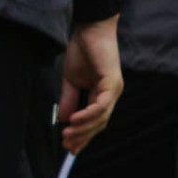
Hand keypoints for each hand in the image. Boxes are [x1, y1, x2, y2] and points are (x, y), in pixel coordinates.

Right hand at [60, 16, 123, 152]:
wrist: (88, 29)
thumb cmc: (81, 51)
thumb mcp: (70, 80)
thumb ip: (69, 99)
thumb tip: (64, 119)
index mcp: (102, 94)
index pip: (95, 121)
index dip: (83, 135)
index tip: (69, 148)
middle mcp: (111, 95)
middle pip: (100, 123)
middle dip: (83, 137)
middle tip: (67, 146)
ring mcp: (114, 90)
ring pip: (102, 117)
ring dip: (84, 129)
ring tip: (68, 136)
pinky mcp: (112, 83)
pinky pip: (101, 105)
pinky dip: (88, 114)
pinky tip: (75, 120)